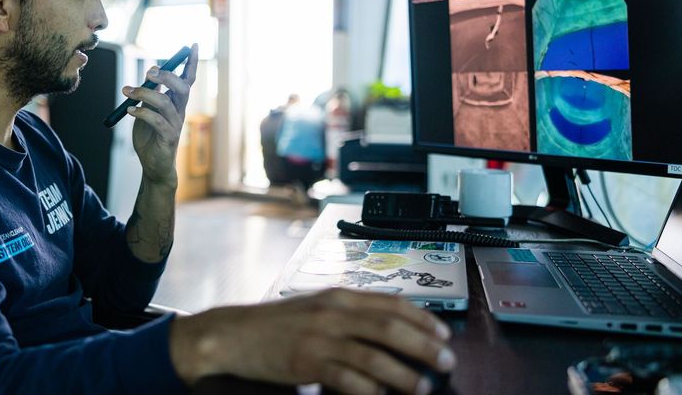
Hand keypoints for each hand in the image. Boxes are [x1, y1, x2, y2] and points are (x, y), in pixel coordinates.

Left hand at [123, 44, 198, 184]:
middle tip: (150, 71)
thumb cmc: (151, 137)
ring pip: (166, 103)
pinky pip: (156, 121)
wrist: (154, 166)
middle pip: (182, 88)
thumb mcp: (148, 110)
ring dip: (145, 93)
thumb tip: (149, 75)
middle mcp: (180, 111)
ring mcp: (176, 125)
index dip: (192, 62)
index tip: (193, 45)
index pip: (188, 79)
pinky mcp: (168, 138)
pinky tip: (130, 110)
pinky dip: (142, 112)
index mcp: (177, 102)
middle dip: (167, 76)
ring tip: (126, 91)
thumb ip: (150, 94)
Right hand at [170, 288, 454, 394]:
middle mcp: (334, 313)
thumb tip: (388, 328)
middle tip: (446, 360)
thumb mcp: (316, 307)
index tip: (443, 332)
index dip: (423, 317)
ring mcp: (321, 338)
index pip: (391, 302)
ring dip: (405, 374)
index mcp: (339, 296)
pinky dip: (370, 390)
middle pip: (391, 328)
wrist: (235, 333)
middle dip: (425, 345)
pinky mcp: (308, 362)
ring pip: (375, 355)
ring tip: (424, 387)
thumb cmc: (277, 323)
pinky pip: (348, 379)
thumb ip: (348, 313)